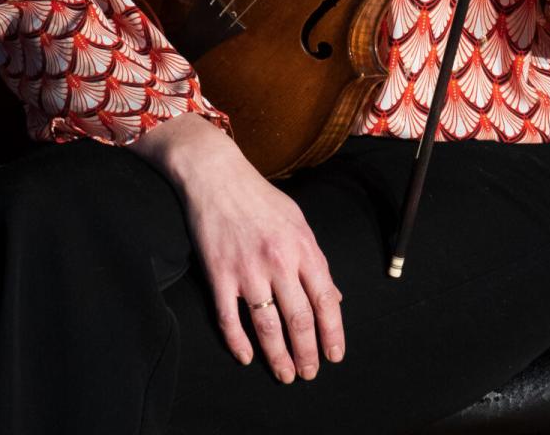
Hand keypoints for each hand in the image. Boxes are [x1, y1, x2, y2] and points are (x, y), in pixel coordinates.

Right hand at [134, 115, 343, 381]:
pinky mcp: (218, 273)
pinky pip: (229, 318)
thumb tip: (334, 298)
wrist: (215, 175)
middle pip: (299, 321)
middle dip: (307, 354)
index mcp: (303, 249)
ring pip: (267, 327)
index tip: (334, 356)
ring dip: (278, 356)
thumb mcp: (298, 222)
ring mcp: (247, 270)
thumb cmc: (259, 197)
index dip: (332, 335)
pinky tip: (245, 357)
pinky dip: (237, 342)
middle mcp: (278, 262)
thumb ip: (316, 261)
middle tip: (309, 373)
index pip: (326, 302)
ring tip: (284, 374)